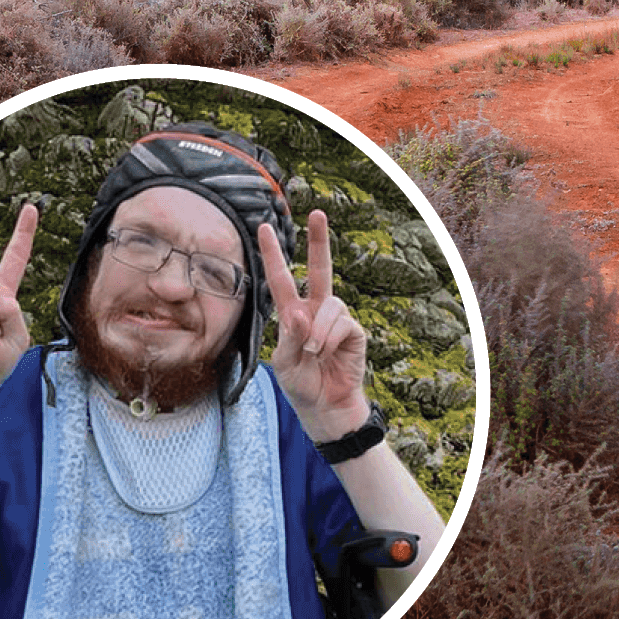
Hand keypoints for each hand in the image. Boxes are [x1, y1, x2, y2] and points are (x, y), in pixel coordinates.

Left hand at [260, 210, 371, 441]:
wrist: (325, 406)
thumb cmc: (300, 383)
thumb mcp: (283, 363)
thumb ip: (289, 338)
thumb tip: (301, 315)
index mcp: (292, 313)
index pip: (281, 278)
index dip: (273, 254)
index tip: (264, 227)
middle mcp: (315, 309)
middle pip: (320, 268)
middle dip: (319, 240)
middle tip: (317, 212)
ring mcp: (336, 319)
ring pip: (329, 304)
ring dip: (317, 332)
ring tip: (313, 354)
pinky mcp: (353, 331)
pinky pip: (341, 323)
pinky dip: (329, 338)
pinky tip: (327, 354)